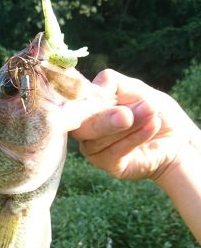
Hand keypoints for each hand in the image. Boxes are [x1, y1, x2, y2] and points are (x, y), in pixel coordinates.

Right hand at [71, 69, 200, 180]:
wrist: (175, 137)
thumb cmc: (152, 109)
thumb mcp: (134, 88)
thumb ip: (112, 83)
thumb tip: (95, 87)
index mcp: (85, 105)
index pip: (73, 103)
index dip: (85, 101)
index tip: (107, 96)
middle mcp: (83, 128)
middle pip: (81, 126)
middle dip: (105, 120)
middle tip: (127, 115)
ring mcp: (92, 148)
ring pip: (99, 140)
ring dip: (129, 127)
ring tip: (152, 113)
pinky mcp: (106, 164)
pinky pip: (113, 153)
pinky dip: (134, 138)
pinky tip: (153, 126)